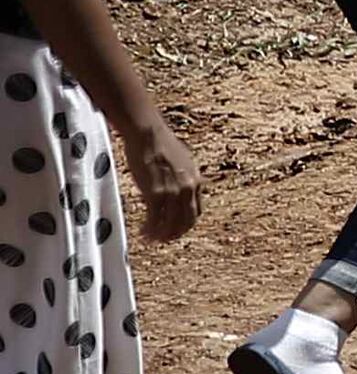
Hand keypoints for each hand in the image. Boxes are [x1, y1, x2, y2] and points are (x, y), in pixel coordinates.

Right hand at [125, 118, 200, 243]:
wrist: (148, 134)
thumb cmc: (158, 143)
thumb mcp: (179, 160)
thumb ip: (180, 175)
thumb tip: (175, 182)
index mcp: (195, 181)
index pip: (195, 211)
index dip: (184, 224)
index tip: (173, 229)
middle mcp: (188, 188)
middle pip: (186, 221)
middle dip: (174, 234)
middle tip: (161, 240)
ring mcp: (173, 192)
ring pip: (171, 224)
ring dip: (160, 235)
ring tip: (149, 239)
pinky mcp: (156, 194)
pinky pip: (155, 220)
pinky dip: (150, 230)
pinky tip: (143, 232)